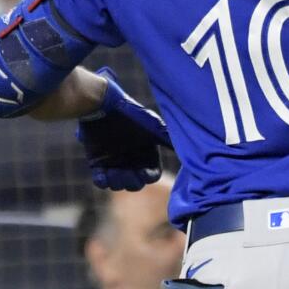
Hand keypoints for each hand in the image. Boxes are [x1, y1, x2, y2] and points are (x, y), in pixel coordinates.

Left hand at [77, 67, 169, 190]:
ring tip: (113, 172)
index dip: (148, 176)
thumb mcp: (154, 127)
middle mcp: (132, 159)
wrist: (104, 105)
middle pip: (135, 183)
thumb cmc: (132, 115)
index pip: (152, 175)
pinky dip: (102, 181)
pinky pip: (100, 180)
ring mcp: (115, 161)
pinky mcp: (98, 162)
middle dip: (131, 182)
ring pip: (118, 184)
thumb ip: (169, 140)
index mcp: (147, 153)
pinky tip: (103, 175)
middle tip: (125, 173)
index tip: (143, 173)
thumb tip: (191, 148)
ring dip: (117, 183)